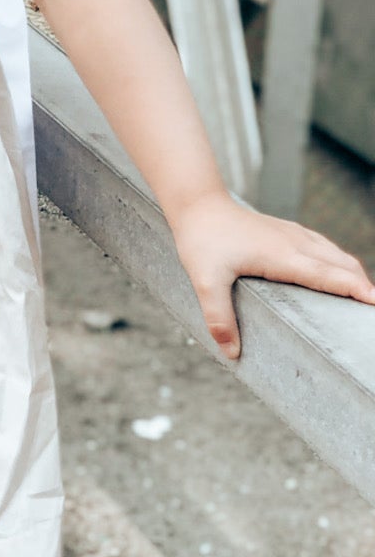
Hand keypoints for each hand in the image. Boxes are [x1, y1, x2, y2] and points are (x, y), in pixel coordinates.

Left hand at [170, 191, 374, 358]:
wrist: (198, 204)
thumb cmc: (203, 240)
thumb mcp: (205, 282)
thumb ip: (220, 318)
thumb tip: (232, 352)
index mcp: (284, 257)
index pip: (330, 276)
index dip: (357, 290)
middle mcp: (296, 244)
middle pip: (343, 266)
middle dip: (364, 287)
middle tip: (373, 310)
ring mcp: (294, 235)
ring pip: (337, 255)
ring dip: (354, 275)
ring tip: (364, 299)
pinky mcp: (289, 231)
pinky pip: (325, 248)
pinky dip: (340, 264)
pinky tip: (338, 274)